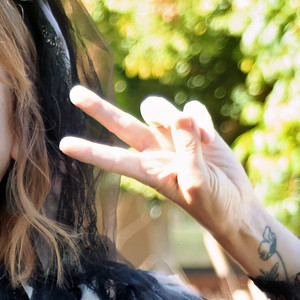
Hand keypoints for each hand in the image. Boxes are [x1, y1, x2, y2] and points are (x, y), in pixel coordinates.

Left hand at [58, 86, 258, 235]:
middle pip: (121, 124)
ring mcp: (174, 137)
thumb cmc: (211, 203)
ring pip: (158, 109)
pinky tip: (210, 139)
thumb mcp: (197, 182)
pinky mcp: (195, 128)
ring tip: (202, 140)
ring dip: (176, 117)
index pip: (113, 159)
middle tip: (73, 94)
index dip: (90, 151)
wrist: (235, 205)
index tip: (64, 145)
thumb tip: (180, 116)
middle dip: (98, 109)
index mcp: (148, 171)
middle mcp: (155, 151)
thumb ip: (187, 150)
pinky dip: (202, 120)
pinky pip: (192, 109)